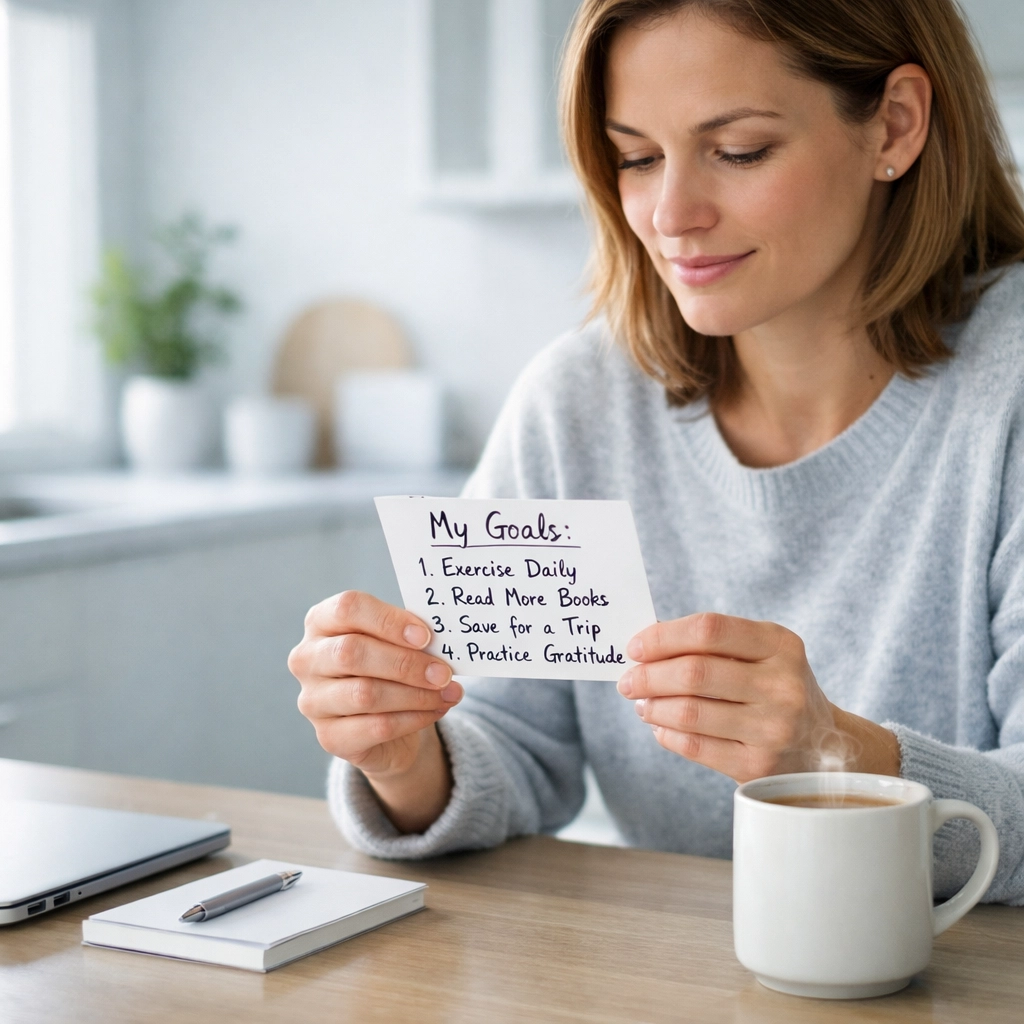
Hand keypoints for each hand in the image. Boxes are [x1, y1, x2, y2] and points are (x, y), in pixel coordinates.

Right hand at [288, 591, 460, 830]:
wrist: (383, 721)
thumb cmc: (389, 666)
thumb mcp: (395, 642)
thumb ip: (410, 636)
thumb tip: (441, 642)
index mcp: (321, 622)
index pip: (347, 608)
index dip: (388, 621)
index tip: (425, 636)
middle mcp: (307, 659)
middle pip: (352, 652)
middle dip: (405, 663)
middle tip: (443, 672)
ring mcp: (313, 700)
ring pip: (365, 694)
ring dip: (415, 694)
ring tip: (448, 692)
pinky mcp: (329, 736)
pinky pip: (376, 727)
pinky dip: (413, 718)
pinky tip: (437, 710)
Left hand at [617, 613, 899, 782]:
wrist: (826, 746)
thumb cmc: (775, 688)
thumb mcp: (762, 653)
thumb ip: (712, 644)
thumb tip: (645, 645)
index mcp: (781, 645)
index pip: (709, 629)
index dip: (663, 636)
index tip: (635, 646)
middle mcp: (782, 685)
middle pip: (694, 672)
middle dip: (648, 675)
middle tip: (627, 680)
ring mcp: (773, 728)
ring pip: (689, 713)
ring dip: (653, 706)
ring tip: (641, 703)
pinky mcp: (759, 766)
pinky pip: (695, 747)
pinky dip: (666, 734)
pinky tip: (660, 727)